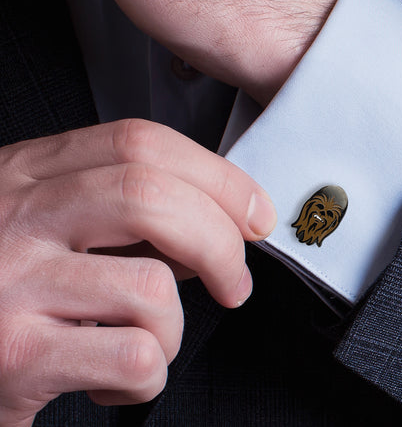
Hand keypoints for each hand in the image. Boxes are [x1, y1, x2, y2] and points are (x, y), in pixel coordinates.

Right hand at [0, 119, 275, 425]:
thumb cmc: (1, 281)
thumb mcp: (48, 220)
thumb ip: (119, 211)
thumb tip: (211, 223)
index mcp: (32, 173)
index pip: (142, 144)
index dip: (216, 175)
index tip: (253, 212)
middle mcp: (18, 215)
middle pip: (151, 196)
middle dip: (220, 239)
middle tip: (235, 279)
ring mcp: (11, 282)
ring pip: (150, 286)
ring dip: (176, 326)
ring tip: (151, 340)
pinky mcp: (13, 356)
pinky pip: (131, 357)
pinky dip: (146, 378)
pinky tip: (115, 379)